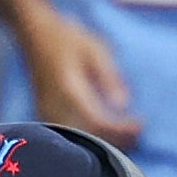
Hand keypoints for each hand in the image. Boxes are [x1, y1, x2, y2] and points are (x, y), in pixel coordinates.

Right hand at [20, 12, 140, 145]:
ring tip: (126, 135)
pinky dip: (92, 137)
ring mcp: (48, 114)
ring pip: (79, 141)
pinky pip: (71, 135)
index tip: (140, 124)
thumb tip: (124, 105)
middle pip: (88, 138)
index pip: (97, 122)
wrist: (35, 34)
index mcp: (69, 90)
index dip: (120, 129)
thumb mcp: (95, 49)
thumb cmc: (67, 38)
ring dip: (105, 141)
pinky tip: (106, 132)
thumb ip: (109, 77)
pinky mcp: (46, 117)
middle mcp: (55, 107)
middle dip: (116, 141)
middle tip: (137, 134)